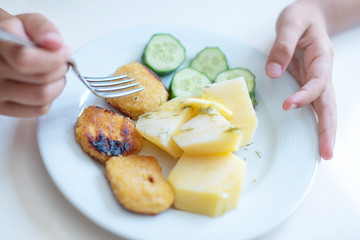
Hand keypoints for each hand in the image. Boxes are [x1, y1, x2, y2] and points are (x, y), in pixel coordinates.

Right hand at [0, 9, 69, 116]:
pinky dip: (50, 98)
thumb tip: (55, 43)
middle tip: (58, 61)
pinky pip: (40, 109)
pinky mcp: (4, 108)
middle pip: (42, 79)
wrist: (0, 47)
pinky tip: (43, 85)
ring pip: (43, 96)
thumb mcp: (27, 22)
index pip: (25, 59)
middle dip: (60, 69)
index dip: (53, 57)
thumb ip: (42, 28)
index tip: (62, 52)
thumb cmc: (15, 35)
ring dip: (57, 84)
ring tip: (52, 73)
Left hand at [265, 2, 335, 159]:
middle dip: (328, 128)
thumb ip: (282, 45)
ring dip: (324, 130)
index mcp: (320, 57)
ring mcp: (315, 80)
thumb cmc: (300, 19)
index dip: (305, 95)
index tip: (288, 105)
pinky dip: (314, 122)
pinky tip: (311, 138)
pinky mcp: (306, 84)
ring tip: (324, 153)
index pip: (318, 81)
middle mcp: (321, 72)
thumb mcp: (291, 23)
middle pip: (328, 103)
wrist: (307, 18)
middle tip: (326, 152)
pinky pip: (312, 105)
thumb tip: (273, 72)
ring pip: (323, 108)